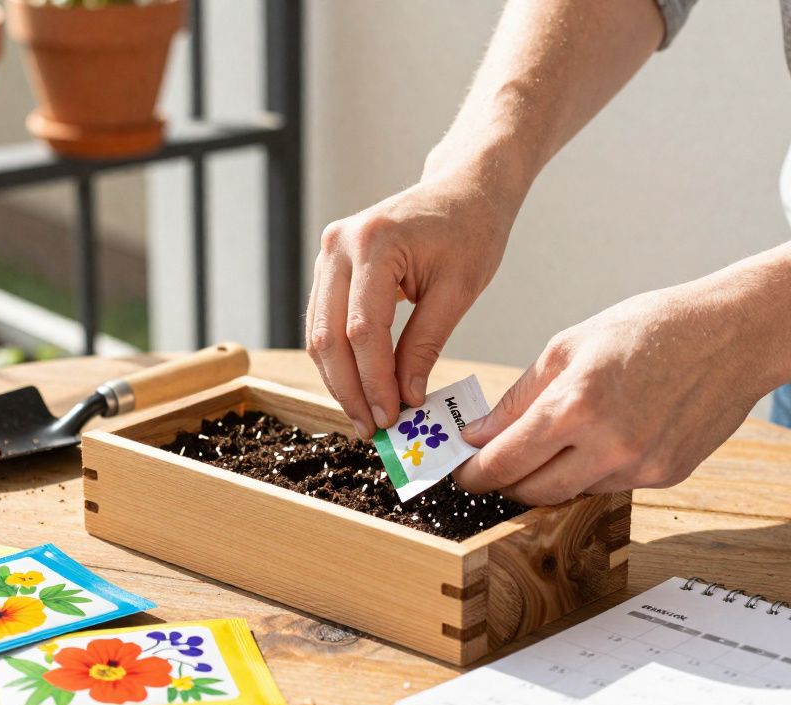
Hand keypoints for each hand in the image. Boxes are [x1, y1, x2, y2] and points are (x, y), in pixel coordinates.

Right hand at [306, 165, 521, 437]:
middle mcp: (339, 244)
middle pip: (329, 336)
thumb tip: (404, 398)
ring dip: (340, 379)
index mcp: (374, 244)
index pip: (363, 331)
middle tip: (371, 429)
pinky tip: (360, 387)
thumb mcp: (457, 291)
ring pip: (319, 333)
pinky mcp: (329, 265)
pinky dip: (340, 358)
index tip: (390, 419)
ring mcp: (328, 252)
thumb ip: (425, 345)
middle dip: (350, 389)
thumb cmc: (471, 231)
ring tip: (366, 416)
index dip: (374, 382)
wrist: (463, 189)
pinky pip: (324, 321)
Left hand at [452, 283, 777, 503]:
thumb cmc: (649, 329)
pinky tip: (597, 440)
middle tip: (490, 467)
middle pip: (533, 492)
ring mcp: (641, 468)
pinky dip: (590, 471)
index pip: (505, 463)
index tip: (459, 472)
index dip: (474, 474)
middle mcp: (609, 446)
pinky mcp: (666, 477)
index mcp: (576, 406)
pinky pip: (609, 486)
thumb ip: (519, 398)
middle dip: (505, 483)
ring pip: (571, 493)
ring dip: (549, 476)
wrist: (733, 336)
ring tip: (548, 444)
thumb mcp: (568, 346)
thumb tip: (479, 434)